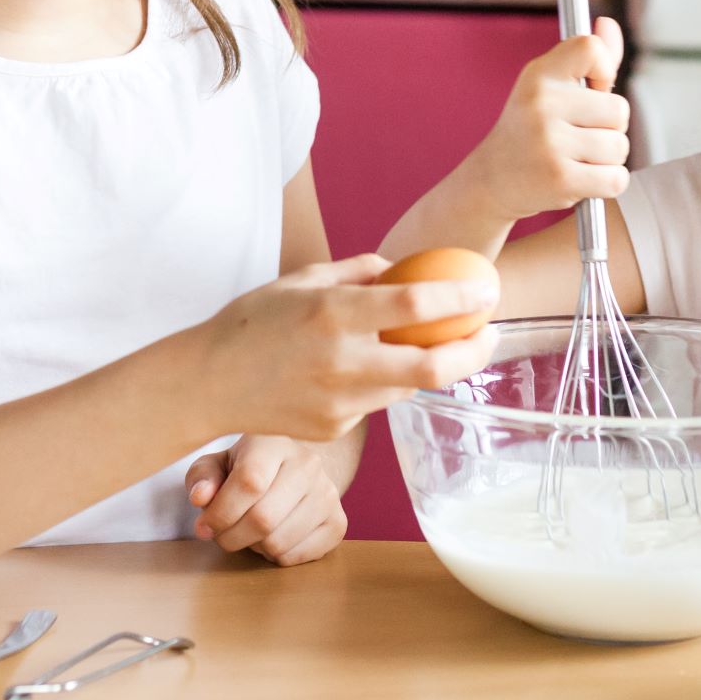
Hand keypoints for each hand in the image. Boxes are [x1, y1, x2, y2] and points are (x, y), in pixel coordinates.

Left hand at [184, 435, 346, 566]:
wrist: (293, 471)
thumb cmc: (247, 468)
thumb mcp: (217, 465)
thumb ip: (202, 477)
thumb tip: (201, 497)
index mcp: (274, 442)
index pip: (249, 483)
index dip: (221, 512)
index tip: (204, 526)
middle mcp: (308, 463)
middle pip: (263, 518)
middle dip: (231, 537)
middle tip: (221, 535)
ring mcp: (329, 493)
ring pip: (278, 542)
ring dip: (253, 547)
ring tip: (249, 532)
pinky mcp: (338, 522)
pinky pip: (297, 556)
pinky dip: (275, 557)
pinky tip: (272, 537)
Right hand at [194, 255, 498, 442]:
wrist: (208, 382)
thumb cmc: (254, 321)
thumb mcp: (302, 280)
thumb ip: (358, 272)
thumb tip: (403, 270)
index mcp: (334, 314)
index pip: (417, 305)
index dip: (461, 299)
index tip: (486, 289)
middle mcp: (342, 362)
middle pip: (434, 366)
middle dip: (476, 351)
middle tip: (492, 334)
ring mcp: (340, 402)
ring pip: (407, 385)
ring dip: (427, 365)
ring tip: (431, 344)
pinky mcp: (334, 429)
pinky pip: (374, 403)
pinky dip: (380, 383)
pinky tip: (360, 370)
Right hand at [458, 19, 629, 221]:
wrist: (492, 181)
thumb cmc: (530, 131)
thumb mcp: (549, 89)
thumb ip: (586, 59)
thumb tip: (608, 23)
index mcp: (538, 76)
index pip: (591, 49)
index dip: (604, 71)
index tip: (592, 90)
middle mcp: (541, 105)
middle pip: (619, 109)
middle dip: (610, 128)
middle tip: (579, 137)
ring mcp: (549, 143)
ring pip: (619, 146)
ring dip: (608, 159)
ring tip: (576, 159)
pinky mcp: (560, 179)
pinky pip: (616, 179)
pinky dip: (607, 184)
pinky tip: (582, 180)